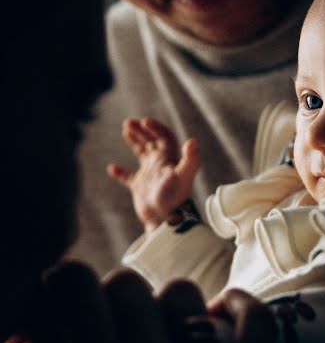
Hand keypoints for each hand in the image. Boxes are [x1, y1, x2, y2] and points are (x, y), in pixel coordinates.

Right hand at [5, 261, 275, 342]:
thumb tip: (49, 338)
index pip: (77, 291)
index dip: (66, 280)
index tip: (68, 290)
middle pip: (128, 285)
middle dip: (112, 298)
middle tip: (114, 323)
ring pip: (182, 293)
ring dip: (165, 306)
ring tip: (163, 335)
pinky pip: (255, 321)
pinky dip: (238, 306)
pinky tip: (219, 313)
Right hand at [107, 118, 199, 232]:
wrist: (165, 220)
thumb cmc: (175, 199)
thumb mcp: (183, 177)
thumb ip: (191, 160)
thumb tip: (193, 142)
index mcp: (170, 159)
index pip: (164, 137)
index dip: (156, 127)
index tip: (144, 121)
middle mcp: (160, 165)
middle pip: (152, 141)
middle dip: (141, 130)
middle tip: (128, 123)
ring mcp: (150, 176)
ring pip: (142, 153)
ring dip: (135, 141)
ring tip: (125, 129)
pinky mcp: (140, 188)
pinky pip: (128, 178)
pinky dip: (121, 173)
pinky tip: (112, 168)